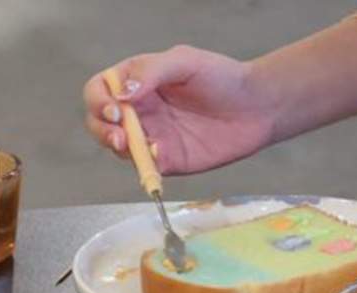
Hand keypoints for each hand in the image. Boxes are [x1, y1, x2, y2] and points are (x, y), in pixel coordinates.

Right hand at [83, 45, 278, 174]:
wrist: (258, 106)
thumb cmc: (223, 78)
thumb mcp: (185, 61)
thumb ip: (150, 72)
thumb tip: (122, 95)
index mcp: (137, 81)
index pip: (100, 90)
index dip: (98, 100)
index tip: (115, 109)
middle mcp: (140, 110)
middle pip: (100, 122)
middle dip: (102, 130)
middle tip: (120, 135)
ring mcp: (153, 136)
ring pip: (119, 147)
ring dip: (120, 148)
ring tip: (135, 146)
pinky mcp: (169, 160)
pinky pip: (147, 167)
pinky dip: (146, 166)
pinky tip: (160, 156)